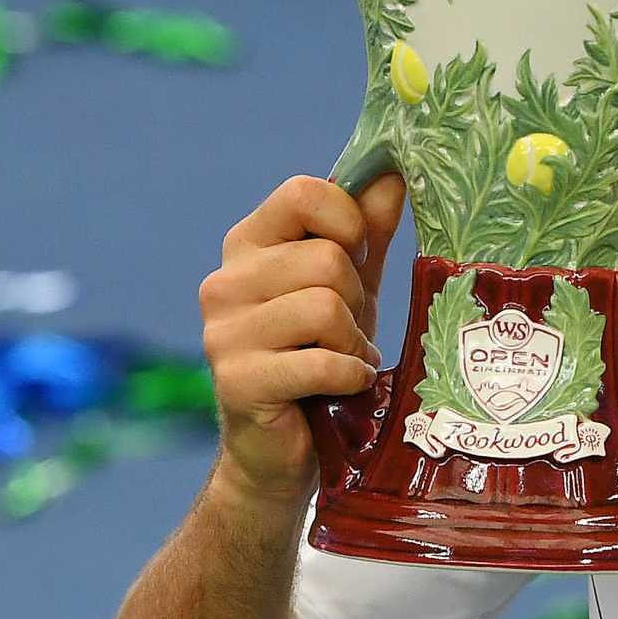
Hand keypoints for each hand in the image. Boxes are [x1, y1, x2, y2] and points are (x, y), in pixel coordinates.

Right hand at [197, 174, 400, 508]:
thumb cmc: (320, 353)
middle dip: (357, 297)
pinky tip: (341, 387)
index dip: (349, 222)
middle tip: (346, 330)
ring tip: (342, 359)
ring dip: (353, 341)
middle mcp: (224, 282)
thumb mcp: (352, 284)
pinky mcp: (237, 381)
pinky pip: (322, 360)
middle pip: (326, 258)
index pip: (304, 191)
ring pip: (325, 306)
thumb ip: (367, 229)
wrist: (283, 448)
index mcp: (248, 245)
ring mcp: (223, 333)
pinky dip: (350, 375)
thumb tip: (394, 171)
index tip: (357, 258)